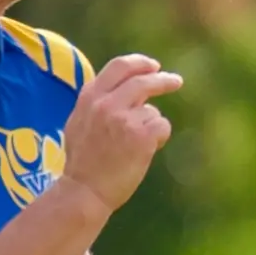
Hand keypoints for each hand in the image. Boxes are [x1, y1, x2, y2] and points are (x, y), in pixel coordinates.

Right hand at [62, 54, 184, 208]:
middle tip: (176, 81)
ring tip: (134, 147)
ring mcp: (124, 118)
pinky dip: (158, 138)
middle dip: (163, 80)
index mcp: (89, 97)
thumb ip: (98, 102)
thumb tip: (122, 88)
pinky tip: (143, 152)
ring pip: (152, 110)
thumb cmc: (83, 162)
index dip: (140, 63)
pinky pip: (162, 126)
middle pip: (142, 80)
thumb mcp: (79, 122)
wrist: (84, 190)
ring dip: (150, 125)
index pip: (119, 66)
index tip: (153, 66)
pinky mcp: (141, 135)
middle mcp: (106, 103)